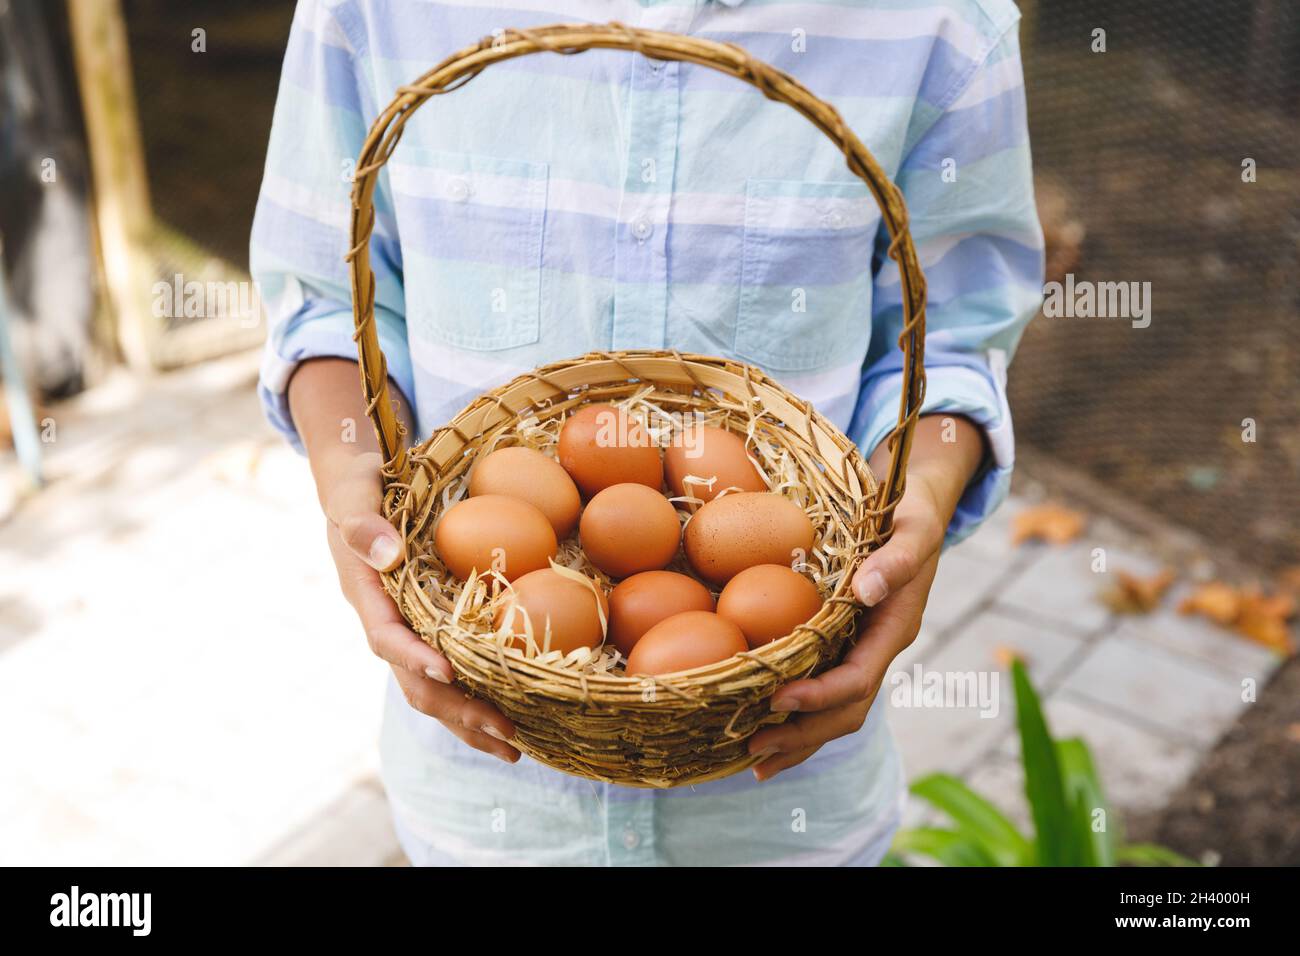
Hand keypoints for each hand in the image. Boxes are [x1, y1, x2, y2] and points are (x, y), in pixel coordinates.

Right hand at [323, 451, 519, 762]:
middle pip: (415, 680)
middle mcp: (384, 621)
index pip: (386, 637)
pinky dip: (477, 696)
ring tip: (515, 747)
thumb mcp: (354, 491)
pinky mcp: (424, 630)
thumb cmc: (360, 483)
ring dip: (470, 720)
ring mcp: (404, 631)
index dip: (414, 658)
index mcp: (365, 593)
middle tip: (506, 732)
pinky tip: (515, 711)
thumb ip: (362, 521)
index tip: (448, 673)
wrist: (358, 485)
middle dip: (458, 711)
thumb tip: (386, 553)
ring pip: (431, 689)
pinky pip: (449, 671)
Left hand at [747, 415, 984, 780]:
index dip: (820, 696)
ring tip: (754, 761)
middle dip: (803, 734)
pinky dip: (798, 716)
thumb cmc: (911, 513)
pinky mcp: (847, 645)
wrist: (918, 508)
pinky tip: (763, 727)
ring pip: (836, 711)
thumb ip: (896, 560)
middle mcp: (880, 648)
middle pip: (846, 711)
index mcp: (895, 628)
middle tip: (753, 749)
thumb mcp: (912, 528)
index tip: (778, 699)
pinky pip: (824, 690)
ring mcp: (864, 650)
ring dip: (798, 739)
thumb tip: (865, 589)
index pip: (858, 678)